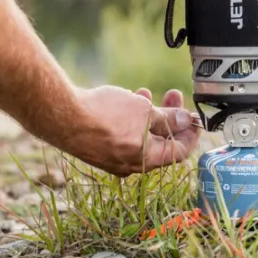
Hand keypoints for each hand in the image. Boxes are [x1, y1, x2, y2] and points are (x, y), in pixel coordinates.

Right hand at [63, 85, 200, 176]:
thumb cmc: (105, 116)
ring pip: (139, 136)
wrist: (63, 117)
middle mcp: (131, 164)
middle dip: (169, 117)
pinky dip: (130, 120)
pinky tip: (126, 100)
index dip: (190, 133)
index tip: (194, 116)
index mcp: (147, 160)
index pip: (179, 152)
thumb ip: (167, 117)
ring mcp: (113, 158)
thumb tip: (185, 120)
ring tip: (147, 93)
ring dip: (148, 114)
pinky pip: (122, 136)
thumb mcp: (144, 112)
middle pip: (159, 143)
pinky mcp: (98, 148)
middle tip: (174, 96)